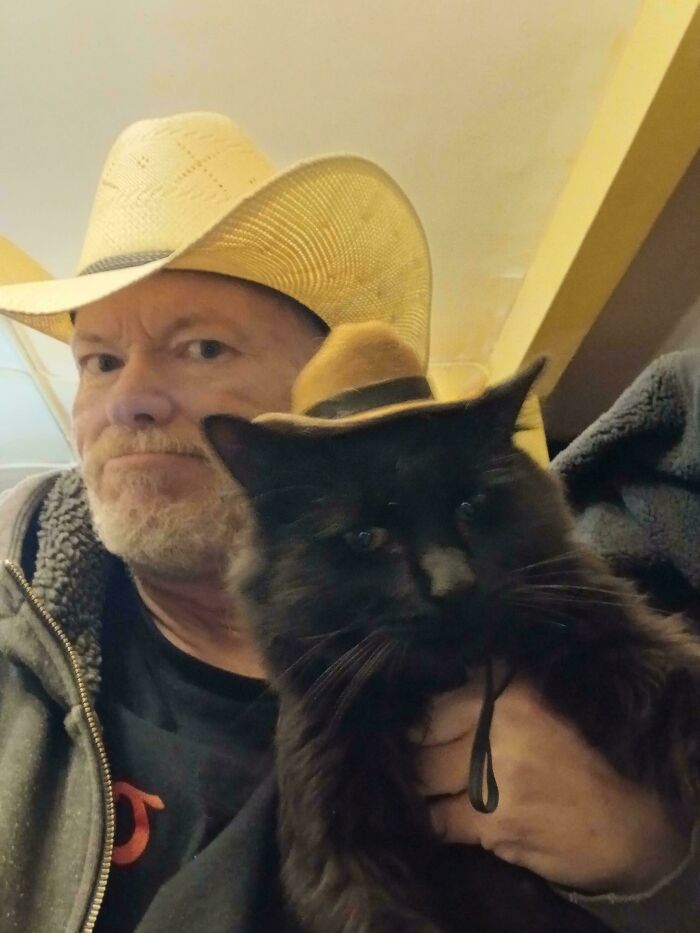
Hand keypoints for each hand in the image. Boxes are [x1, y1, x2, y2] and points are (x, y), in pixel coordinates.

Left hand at [410, 674, 690, 893]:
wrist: (631, 821)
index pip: (436, 704)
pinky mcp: (495, 824)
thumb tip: (444, 682)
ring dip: (424, 788)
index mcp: (510, 693)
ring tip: (428, 787)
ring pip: (426, 782)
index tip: (414, 730)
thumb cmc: (582, 755)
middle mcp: (500, 729)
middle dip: (417, 754)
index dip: (419, 721)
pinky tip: (442, 816)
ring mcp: (496, 779)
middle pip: (424, 742)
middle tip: (417, 759)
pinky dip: (437, 820)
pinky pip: (441, 821)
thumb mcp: (541, 703)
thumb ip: (492, 688)